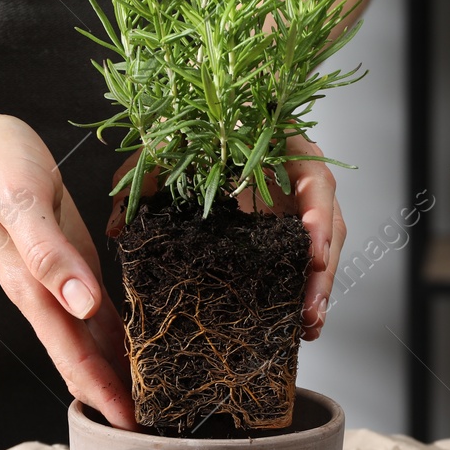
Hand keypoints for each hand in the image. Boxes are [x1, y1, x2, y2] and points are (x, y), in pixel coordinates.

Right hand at [0, 110, 135, 428]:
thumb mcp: (23, 203)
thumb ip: (49, 256)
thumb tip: (82, 305)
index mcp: (34, 289)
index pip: (74, 357)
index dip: (102, 395)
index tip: (132, 429)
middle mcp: (47, 295)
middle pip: (85, 360)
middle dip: (116, 397)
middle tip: (157, 429)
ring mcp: (57, 282)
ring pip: (92, 341)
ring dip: (120, 372)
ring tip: (157, 399)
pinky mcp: (68, 262)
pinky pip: (96, 310)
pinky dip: (118, 335)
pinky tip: (142, 346)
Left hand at [107, 133, 344, 340]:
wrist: (191, 124)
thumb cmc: (185, 126)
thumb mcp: (160, 149)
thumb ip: (141, 183)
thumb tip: (120, 230)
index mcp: (282, 145)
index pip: (316, 179)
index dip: (319, 218)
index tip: (312, 255)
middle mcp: (298, 176)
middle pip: (330, 223)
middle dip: (323, 272)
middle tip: (310, 311)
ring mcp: (296, 204)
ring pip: (322, 247)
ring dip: (317, 288)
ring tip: (307, 326)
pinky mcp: (285, 229)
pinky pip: (304, 259)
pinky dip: (302, 289)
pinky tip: (296, 320)